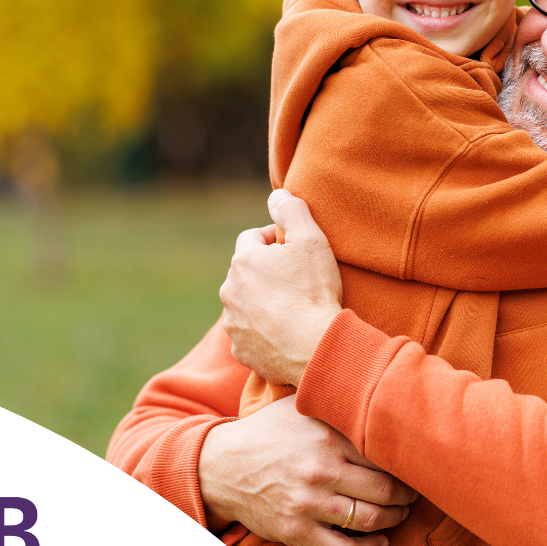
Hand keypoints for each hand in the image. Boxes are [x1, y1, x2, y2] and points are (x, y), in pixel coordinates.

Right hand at [198, 396, 416, 545]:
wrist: (223, 465)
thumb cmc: (268, 432)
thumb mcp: (300, 408)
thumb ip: (335, 404)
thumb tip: (377, 390)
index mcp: (326, 437)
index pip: (382, 453)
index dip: (406, 461)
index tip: (416, 463)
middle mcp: (320, 471)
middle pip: (384, 490)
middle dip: (407, 496)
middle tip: (415, 493)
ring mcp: (308, 504)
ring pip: (369, 521)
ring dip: (393, 521)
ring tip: (400, 514)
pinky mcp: (296, 531)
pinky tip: (380, 541)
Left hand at [220, 190, 343, 385]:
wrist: (316, 349)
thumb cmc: (314, 292)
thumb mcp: (311, 239)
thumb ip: (291, 210)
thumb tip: (276, 195)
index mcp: (243, 262)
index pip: (251, 238)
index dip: (274, 238)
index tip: (294, 248)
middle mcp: (230, 291)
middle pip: (246, 271)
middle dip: (266, 270)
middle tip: (296, 277)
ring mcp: (233, 323)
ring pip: (245, 302)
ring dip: (262, 300)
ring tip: (292, 306)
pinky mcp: (241, 350)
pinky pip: (249, 333)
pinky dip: (263, 330)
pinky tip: (286, 332)